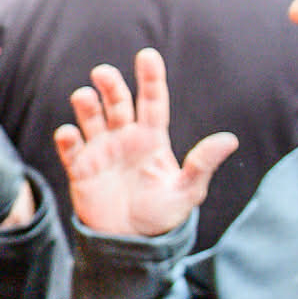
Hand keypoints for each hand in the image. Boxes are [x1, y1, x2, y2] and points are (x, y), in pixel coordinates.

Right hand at [52, 50, 238, 238]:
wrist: (130, 243)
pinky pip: (71, 148)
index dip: (150, 78)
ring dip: (86, 105)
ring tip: (83, 97)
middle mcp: (125, 138)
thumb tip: (230, 139)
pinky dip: (68, 139)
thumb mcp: (187, 191)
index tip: (147, 55)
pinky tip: (69, 133)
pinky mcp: (81, 169)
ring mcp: (101, 152)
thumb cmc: (162, 215)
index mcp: (152, 139)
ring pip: (91, 118)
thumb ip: (202, 164)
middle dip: (110, 85)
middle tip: (102, 72)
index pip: (152, 101)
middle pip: (117, 102)